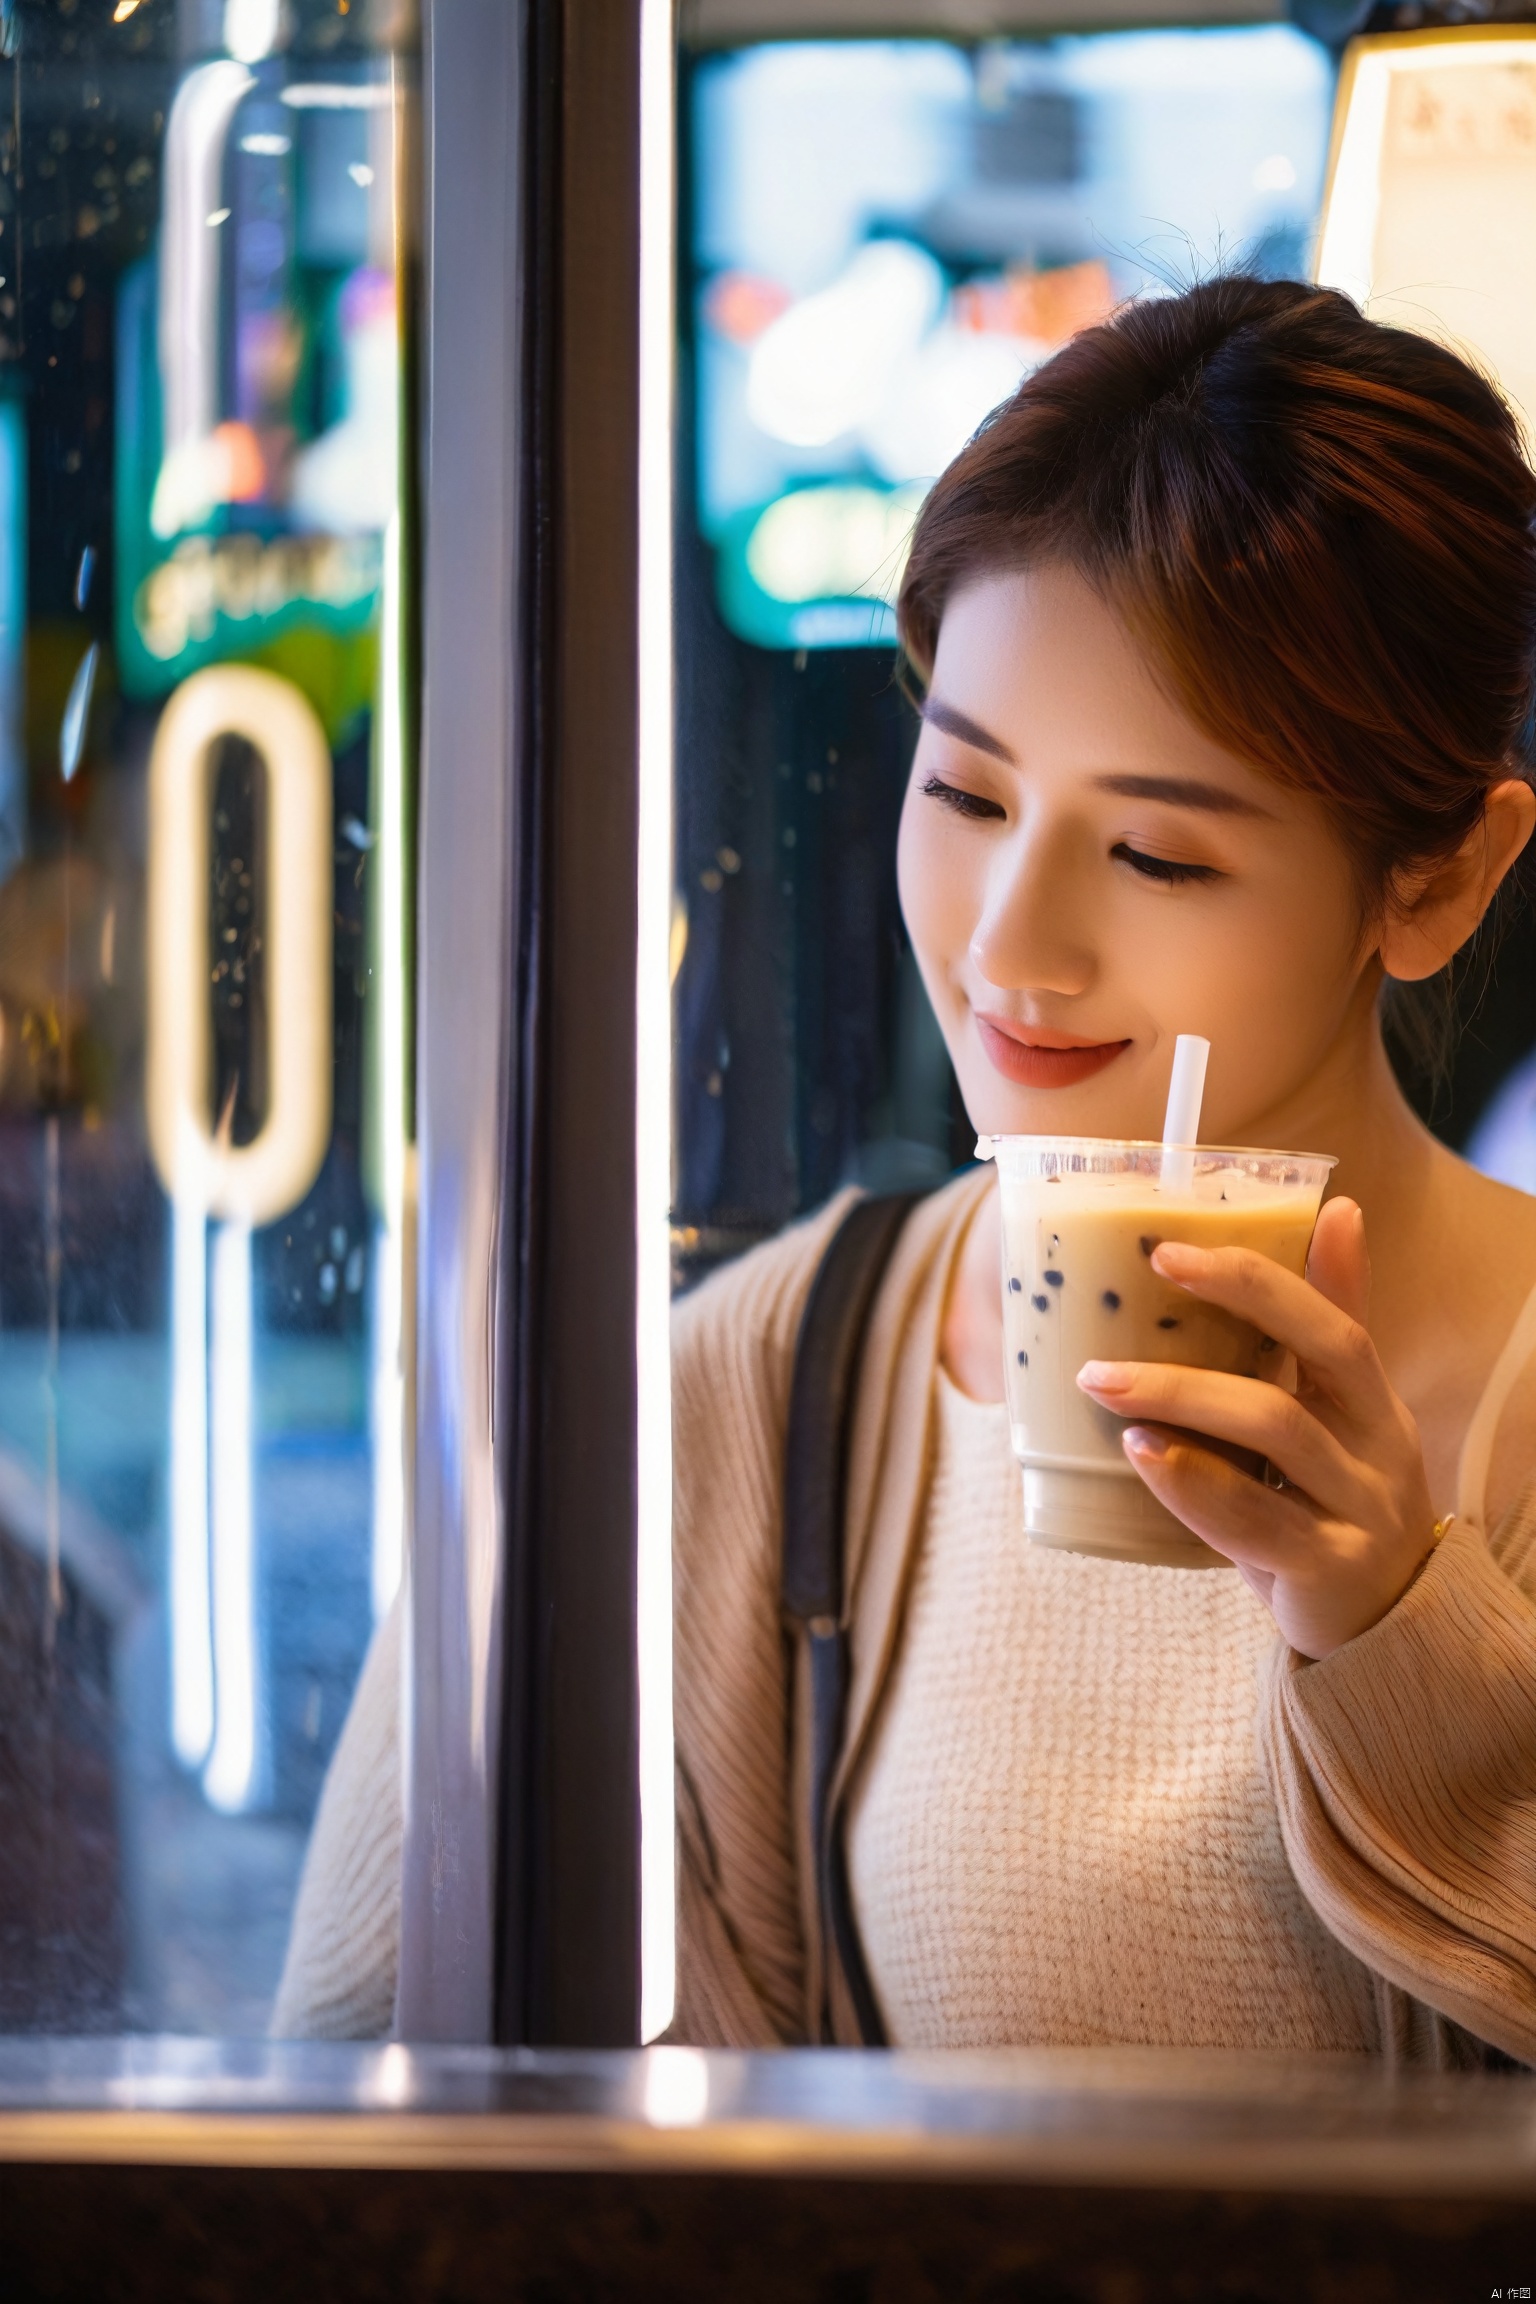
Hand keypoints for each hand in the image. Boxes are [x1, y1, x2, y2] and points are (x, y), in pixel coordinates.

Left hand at [1074, 1198, 1438, 1658]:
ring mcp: (1361, 1509)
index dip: (1259, 1279)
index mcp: (1376, 1401)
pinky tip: (1142, 1454)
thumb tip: (1337, 1208)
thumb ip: (1331, 1321)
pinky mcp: (1328, 1570)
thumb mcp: (1340, 1414)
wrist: (1386, 1627)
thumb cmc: (1338, 1501)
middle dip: (1226, 1312)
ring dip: (1184, 1395)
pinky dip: (1194, 1483)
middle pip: (1318, 1358)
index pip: (1332, 1320)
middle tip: (1136, 1283)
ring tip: (1103, 1380)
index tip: (1172, 1248)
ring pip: (1278, 1430)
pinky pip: (1257, 1519)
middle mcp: (1381, 1447)